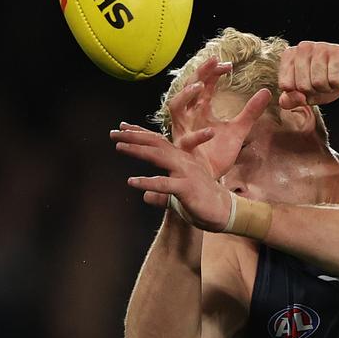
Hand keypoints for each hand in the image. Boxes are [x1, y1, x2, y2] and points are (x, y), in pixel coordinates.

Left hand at [110, 121, 230, 229]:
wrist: (225, 212)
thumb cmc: (201, 201)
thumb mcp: (177, 195)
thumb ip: (160, 193)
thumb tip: (145, 197)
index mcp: (181, 159)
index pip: (158, 142)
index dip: (140, 133)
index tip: (122, 126)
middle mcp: (183, 160)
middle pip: (156, 143)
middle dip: (134, 136)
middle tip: (114, 132)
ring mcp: (186, 173)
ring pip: (159, 157)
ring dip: (138, 150)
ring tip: (119, 146)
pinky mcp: (187, 188)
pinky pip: (165, 184)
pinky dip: (147, 182)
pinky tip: (132, 181)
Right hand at [169, 57, 272, 175]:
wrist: (209, 180)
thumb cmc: (217, 153)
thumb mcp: (238, 130)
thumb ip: (250, 111)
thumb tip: (266, 91)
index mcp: (200, 110)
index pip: (203, 84)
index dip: (212, 72)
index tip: (228, 64)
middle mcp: (189, 118)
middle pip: (188, 89)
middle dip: (198, 74)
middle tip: (212, 61)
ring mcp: (184, 133)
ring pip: (175, 109)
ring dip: (185, 96)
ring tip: (200, 87)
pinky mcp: (184, 152)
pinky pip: (187, 141)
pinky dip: (198, 136)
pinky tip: (212, 131)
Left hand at [278, 40, 338, 108]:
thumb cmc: (325, 82)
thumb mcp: (304, 94)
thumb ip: (290, 99)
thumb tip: (285, 101)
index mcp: (290, 55)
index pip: (285, 85)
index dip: (299, 93)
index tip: (309, 84)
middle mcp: (303, 47)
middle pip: (302, 86)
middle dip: (315, 91)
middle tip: (324, 82)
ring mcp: (321, 47)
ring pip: (318, 83)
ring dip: (328, 87)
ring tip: (332, 78)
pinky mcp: (338, 53)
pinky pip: (334, 80)